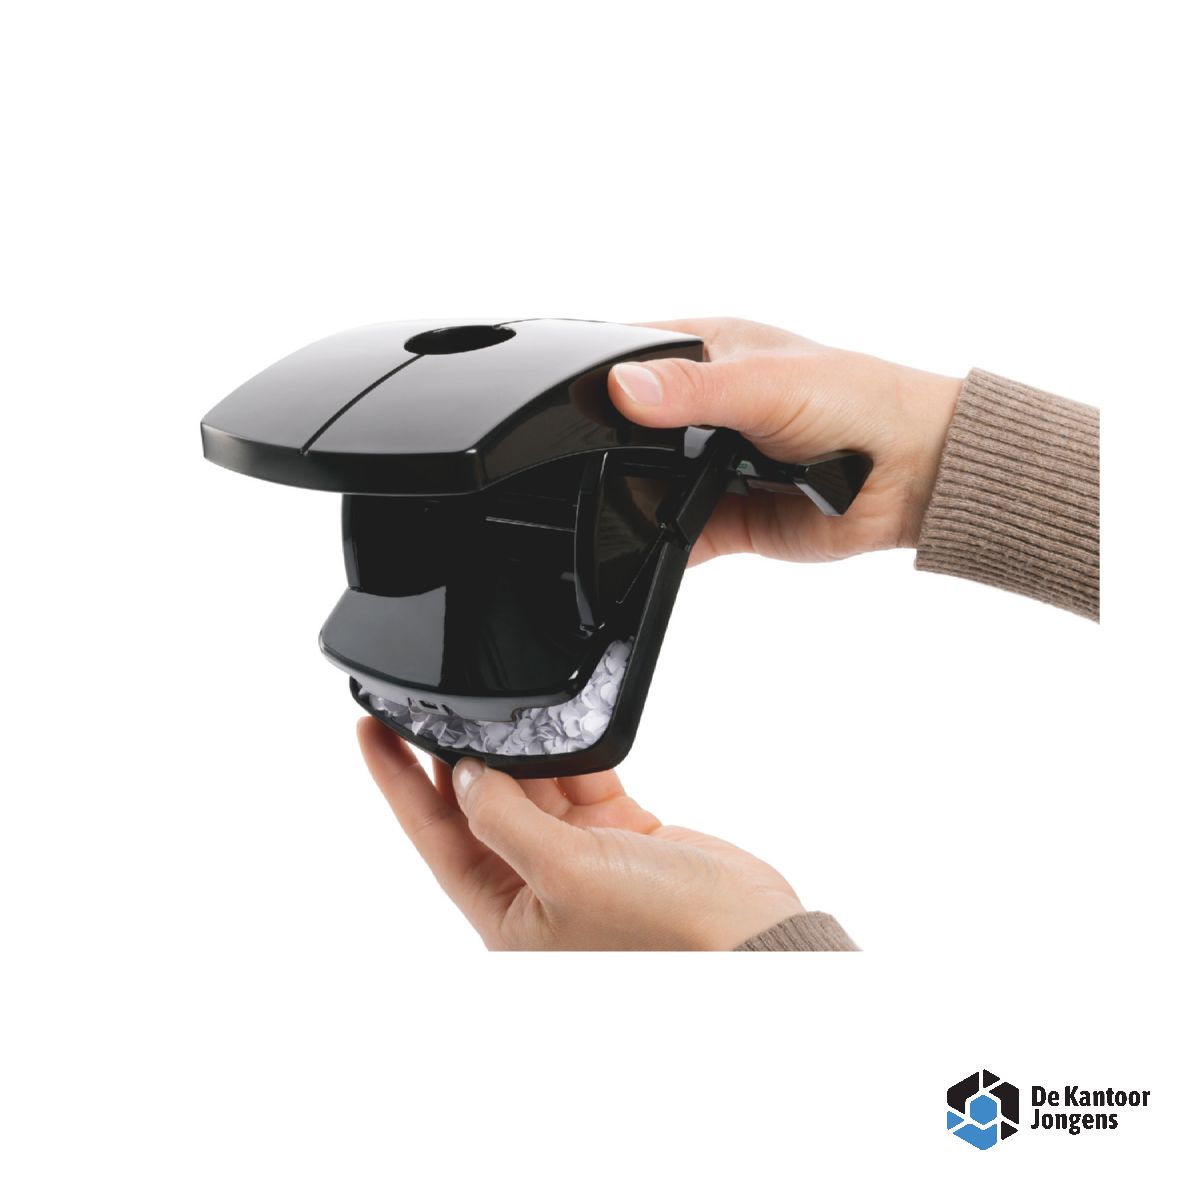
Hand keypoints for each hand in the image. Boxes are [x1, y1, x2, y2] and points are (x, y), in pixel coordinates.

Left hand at [358, 719, 803, 950]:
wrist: (752, 936)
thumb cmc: (663, 935)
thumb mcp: (567, 874)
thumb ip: (505, 819)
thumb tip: (465, 775)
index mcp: (505, 913)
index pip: (433, 835)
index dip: (397, 783)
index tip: (368, 731)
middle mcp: (534, 886)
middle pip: (477, 805)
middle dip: (454, 755)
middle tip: (425, 702)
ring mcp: (578, 858)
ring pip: (530, 787)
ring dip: (520, 750)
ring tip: (499, 707)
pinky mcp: (620, 834)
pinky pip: (580, 782)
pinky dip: (574, 755)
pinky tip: (564, 730)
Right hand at [608, 318, 961, 563]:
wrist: (913, 476)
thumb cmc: (859, 403)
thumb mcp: (766, 382)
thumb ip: (694, 388)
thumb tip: (623, 388)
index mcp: (707, 352)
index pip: (628, 355)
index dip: (595, 374)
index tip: (560, 397)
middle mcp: (702, 409)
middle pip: (627, 428)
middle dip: (609, 446)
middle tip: (583, 459)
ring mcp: (710, 466)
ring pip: (646, 484)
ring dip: (634, 496)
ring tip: (617, 501)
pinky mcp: (724, 518)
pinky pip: (674, 535)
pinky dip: (658, 545)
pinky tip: (644, 545)